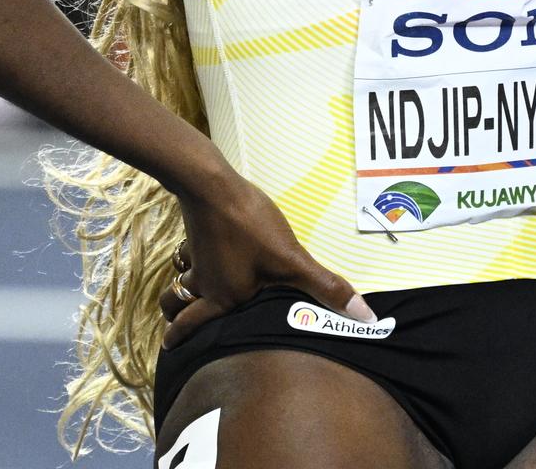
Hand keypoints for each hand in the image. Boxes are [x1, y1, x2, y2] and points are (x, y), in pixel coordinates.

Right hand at [157, 170, 373, 347]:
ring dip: (180, 291)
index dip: (179, 339)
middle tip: (171, 335)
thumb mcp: (292, 260)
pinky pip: (188, 253)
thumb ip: (326, 288)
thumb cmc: (251, 227)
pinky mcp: (198, 231)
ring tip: (182, 299)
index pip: (192, 327)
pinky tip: (201, 253)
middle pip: (176, 306)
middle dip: (174, 322)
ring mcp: (196, 256)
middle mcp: (203, 283)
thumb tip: (364, 317)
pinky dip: (190, 259)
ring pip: (181, 280)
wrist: (212, 185)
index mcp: (222, 299)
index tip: (170, 351)